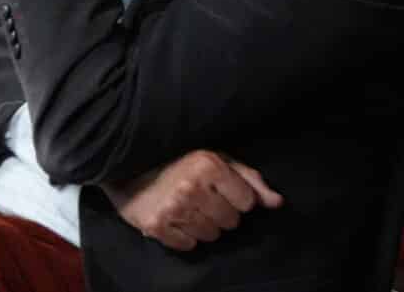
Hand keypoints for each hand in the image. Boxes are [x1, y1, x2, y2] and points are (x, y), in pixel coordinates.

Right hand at [108, 150, 283, 251]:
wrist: (126, 163)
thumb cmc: (177, 159)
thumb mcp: (216, 158)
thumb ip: (249, 179)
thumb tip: (277, 203)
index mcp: (209, 165)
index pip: (247, 202)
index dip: (236, 197)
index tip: (220, 189)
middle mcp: (192, 187)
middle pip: (231, 221)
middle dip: (220, 212)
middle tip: (202, 199)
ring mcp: (173, 208)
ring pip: (212, 236)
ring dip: (203, 225)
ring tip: (188, 208)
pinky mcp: (156, 226)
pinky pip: (188, 245)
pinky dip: (184, 236)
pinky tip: (175, 218)